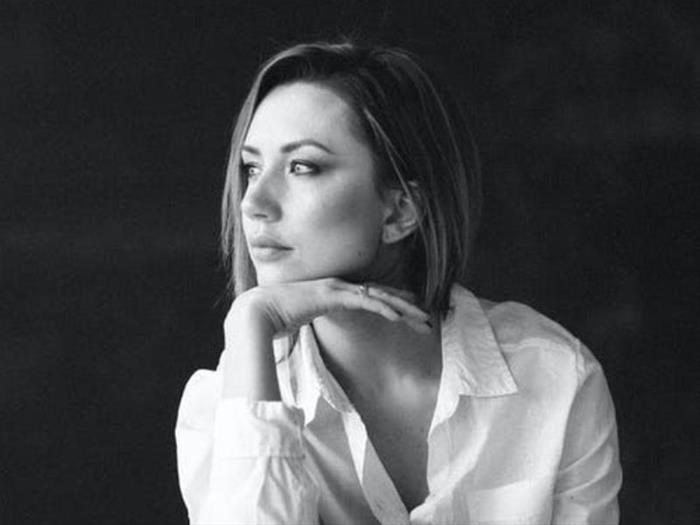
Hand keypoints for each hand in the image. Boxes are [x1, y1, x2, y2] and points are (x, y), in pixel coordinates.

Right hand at [225, 277, 431, 343]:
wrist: (255, 312)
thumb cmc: (273, 320)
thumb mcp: (299, 322)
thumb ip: (310, 324)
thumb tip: (310, 334)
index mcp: (332, 291)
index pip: (370, 295)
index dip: (392, 302)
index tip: (411, 311)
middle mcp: (338, 285)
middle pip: (380, 293)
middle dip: (407, 305)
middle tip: (428, 317)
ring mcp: (336, 287)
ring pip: (378, 296)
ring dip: (403, 308)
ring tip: (423, 319)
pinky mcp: (332, 294)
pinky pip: (364, 301)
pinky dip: (383, 307)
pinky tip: (400, 317)